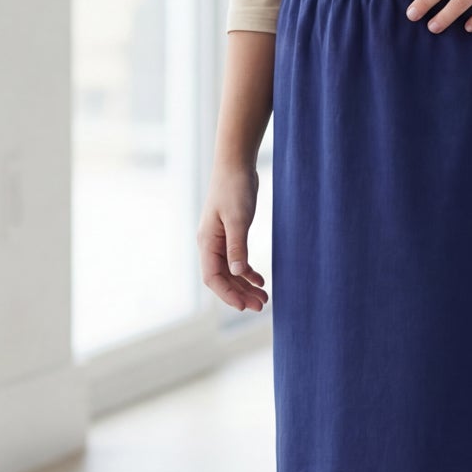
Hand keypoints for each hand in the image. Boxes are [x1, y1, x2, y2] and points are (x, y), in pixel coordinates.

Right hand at [198, 163, 267, 311]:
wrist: (235, 165)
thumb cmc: (234, 188)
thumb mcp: (238, 219)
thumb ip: (237, 247)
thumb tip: (237, 273)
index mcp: (207, 242)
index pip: (213, 277)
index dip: (227, 294)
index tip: (244, 306)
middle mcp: (210, 244)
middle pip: (223, 278)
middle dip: (240, 294)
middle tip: (261, 306)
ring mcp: (220, 240)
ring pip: (231, 271)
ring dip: (245, 285)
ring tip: (264, 297)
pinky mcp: (231, 234)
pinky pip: (237, 260)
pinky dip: (248, 271)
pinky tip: (260, 279)